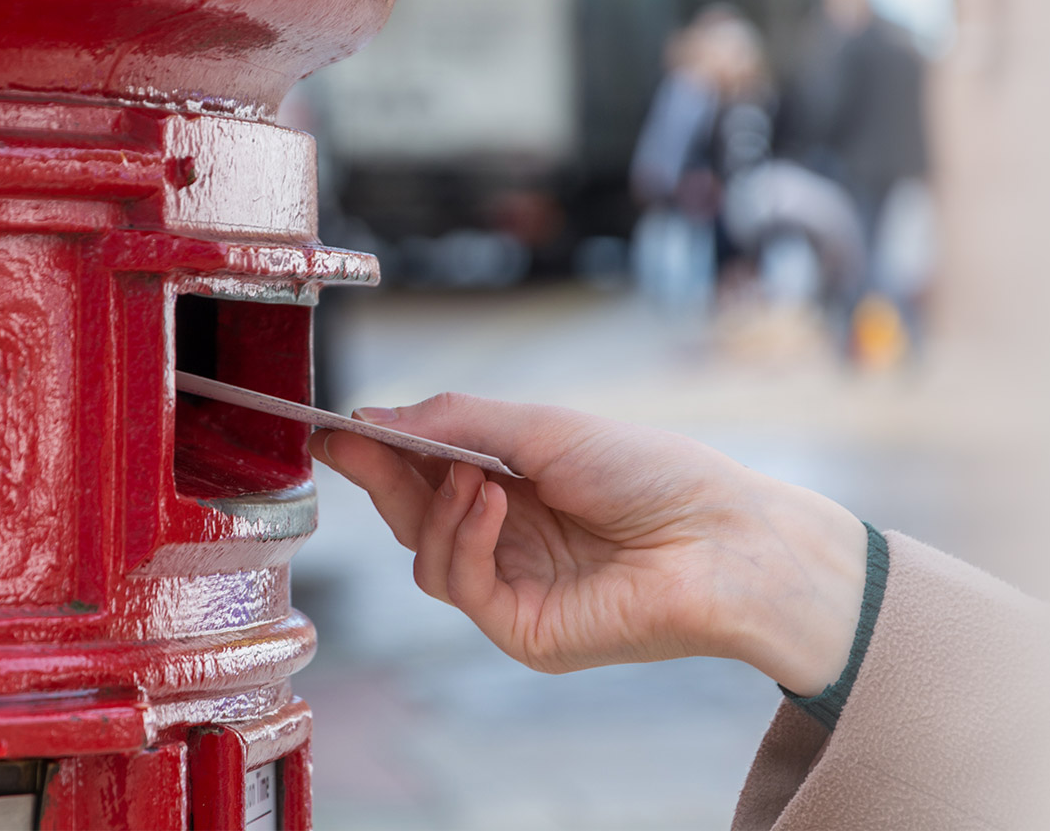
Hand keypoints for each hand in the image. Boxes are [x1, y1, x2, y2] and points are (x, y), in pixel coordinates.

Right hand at [306, 393, 867, 694]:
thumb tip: (376, 418)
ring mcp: (516, 589)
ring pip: (427, 559)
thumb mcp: (544, 428)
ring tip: (475, 476)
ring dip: (435, 507)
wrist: (719, 537)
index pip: (427, 472)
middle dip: (381, 475)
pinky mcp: (525, 631)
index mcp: (516, 487)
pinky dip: (465, 539)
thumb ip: (456, 423)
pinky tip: (493, 504)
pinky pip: (461, 587)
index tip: (330, 426)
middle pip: (414, 517)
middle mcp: (510, 540)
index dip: (378, 450)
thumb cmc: (652, 474)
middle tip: (352, 440)